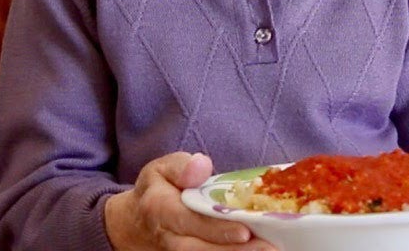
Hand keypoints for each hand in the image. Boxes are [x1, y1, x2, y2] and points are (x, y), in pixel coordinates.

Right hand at [104, 151, 275, 249]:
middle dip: (234, 250)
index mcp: (160, 208)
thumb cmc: (160, 187)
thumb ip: (182, 166)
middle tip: (269, 247)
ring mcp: (175, 250)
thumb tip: (201, 166)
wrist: (138, 220)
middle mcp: (167, 235)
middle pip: (199, 248)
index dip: (217, 229)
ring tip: (269, 250)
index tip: (245, 231)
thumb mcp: (164, 167)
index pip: (190, 222)